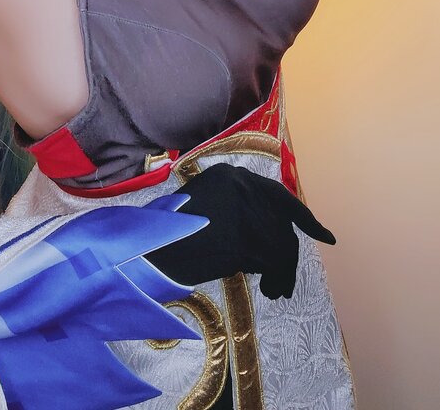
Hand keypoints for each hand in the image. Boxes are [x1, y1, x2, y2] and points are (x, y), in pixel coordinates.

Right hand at [147, 163, 334, 298]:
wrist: (142, 252)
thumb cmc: (166, 236)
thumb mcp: (202, 208)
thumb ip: (233, 209)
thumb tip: (269, 232)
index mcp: (227, 175)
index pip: (277, 194)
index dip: (303, 218)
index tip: (324, 235)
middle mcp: (239, 184)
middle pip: (282, 222)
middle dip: (288, 254)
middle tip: (284, 282)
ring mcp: (242, 209)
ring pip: (282, 243)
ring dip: (284, 271)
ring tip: (276, 291)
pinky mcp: (242, 238)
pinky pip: (275, 260)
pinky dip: (279, 278)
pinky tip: (271, 291)